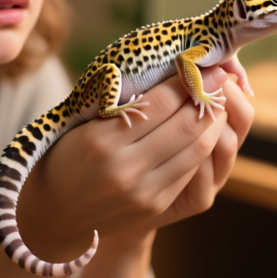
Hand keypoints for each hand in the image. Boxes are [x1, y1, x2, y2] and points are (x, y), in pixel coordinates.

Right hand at [16, 66, 253, 262]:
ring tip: (218, 102)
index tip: (202, 63)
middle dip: (208, 96)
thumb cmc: (68, 156)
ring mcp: (143, 191)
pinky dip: (201, 146)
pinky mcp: (155, 205)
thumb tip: (170, 76)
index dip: (186, 80)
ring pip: (196, 149)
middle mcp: (125, 167)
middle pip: (186, 125)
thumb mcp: (85, 125)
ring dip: (213, 122)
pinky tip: (205, 130)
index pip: (159, 103)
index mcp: (103, 139)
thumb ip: (125, 105)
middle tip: (221, 77)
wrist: (55, 213)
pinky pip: (189, 170)